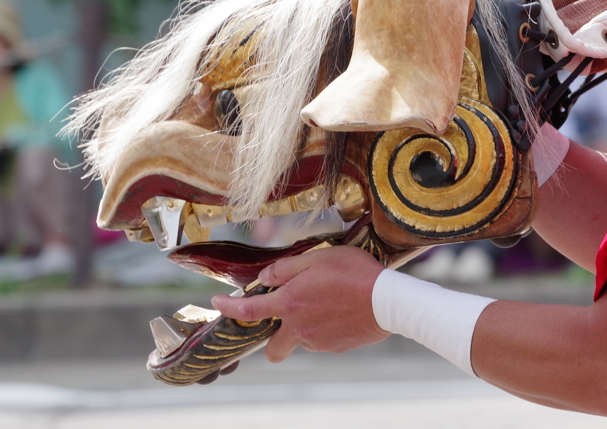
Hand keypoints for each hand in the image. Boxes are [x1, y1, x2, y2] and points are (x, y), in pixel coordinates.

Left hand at [211, 244, 388, 362]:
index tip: (218, 303)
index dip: (228, 308)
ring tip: (331, 305)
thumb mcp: (319, 258)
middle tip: (287, 322)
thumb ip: (288, 268)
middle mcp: (299, 327)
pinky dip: (329, 329)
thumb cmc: (355, 273)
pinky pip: (325, 340)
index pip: (249, 311)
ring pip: (303, 340)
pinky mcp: (337, 348)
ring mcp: (318, 341)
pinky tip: (344, 312)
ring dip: (307, 328)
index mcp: (290, 303)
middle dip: (273, 341)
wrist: (389, 302)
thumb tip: (266, 277)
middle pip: (273, 348)